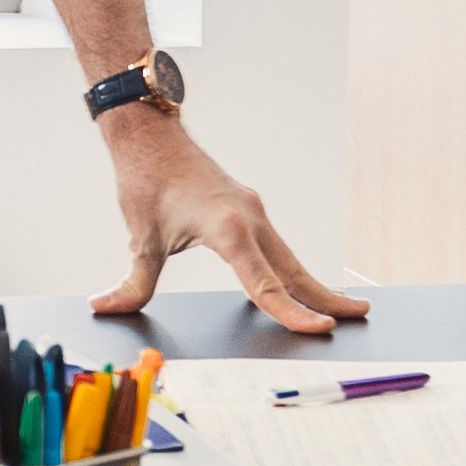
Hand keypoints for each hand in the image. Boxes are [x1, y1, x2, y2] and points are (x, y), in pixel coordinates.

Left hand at [88, 112, 364, 340]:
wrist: (150, 135)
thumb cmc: (147, 179)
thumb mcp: (140, 237)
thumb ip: (132, 282)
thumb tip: (106, 307)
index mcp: (228, 228)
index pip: (265, 283)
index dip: (292, 312)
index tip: (318, 330)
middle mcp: (249, 219)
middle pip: (293, 270)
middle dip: (325, 297)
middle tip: (359, 316)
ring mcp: (252, 212)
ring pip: (289, 257)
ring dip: (313, 284)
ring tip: (342, 307)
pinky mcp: (248, 209)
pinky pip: (276, 247)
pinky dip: (291, 269)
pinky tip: (298, 284)